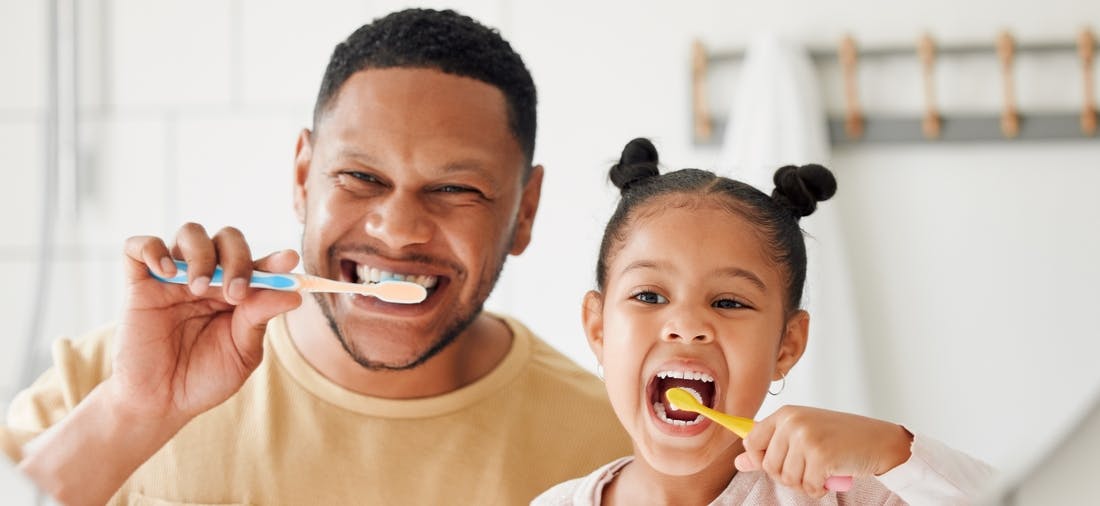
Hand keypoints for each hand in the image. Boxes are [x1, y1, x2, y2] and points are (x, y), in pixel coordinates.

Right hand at [108, 223, 302, 427]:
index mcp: (238, 292)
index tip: (288, 260)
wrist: (161, 403)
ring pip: (190, 233)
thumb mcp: (242, 352)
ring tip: (199, 289)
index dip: (275, 260)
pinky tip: (166, 271)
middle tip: (236, 294)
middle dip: (238, 258)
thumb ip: (260, 318)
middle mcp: (209, 277)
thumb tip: (293, 294)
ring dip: (201, 254)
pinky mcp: (139, 285)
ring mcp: (173, 278)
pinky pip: (137, 246)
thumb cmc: (205, 378)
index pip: (259, 263)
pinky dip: (152, 248)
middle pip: (227, 239)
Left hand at [734, 405, 912, 497]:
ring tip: (822, 470)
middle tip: (809, 467)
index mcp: (785, 414)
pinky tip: (830, 477)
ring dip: (806, 482)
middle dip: (788, 475)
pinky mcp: (820, 456)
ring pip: (787, 479)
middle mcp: (792, 422)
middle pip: (768, 466)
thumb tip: (738, 463)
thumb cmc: (842, 437)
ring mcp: (806, 438)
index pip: (750, 441)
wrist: (880, 440)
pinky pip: (808, 486)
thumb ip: (771, 448)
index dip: (760, 459)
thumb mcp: (802, 436)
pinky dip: (819, 488)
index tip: (779, 462)